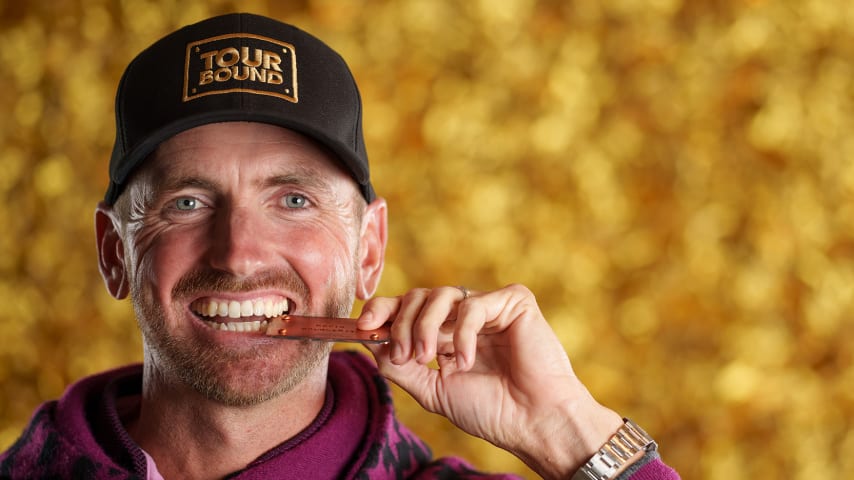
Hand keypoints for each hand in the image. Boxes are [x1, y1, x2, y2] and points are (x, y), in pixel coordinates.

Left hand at [357, 284, 623, 478]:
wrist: (534, 422)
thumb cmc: (492, 411)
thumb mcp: (434, 391)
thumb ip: (401, 369)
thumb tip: (369, 344)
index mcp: (446, 334)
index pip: (407, 308)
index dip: (382, 310)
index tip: (362, 326)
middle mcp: (465, 316)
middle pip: (418, 296)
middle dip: (401, 323)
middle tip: (403, 354)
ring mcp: (490, 307)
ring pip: (441, 294)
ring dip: (425, 326)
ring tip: (428, 358)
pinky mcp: (514, 302)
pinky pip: (473, 304)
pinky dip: (462, 333)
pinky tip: (466, 361)